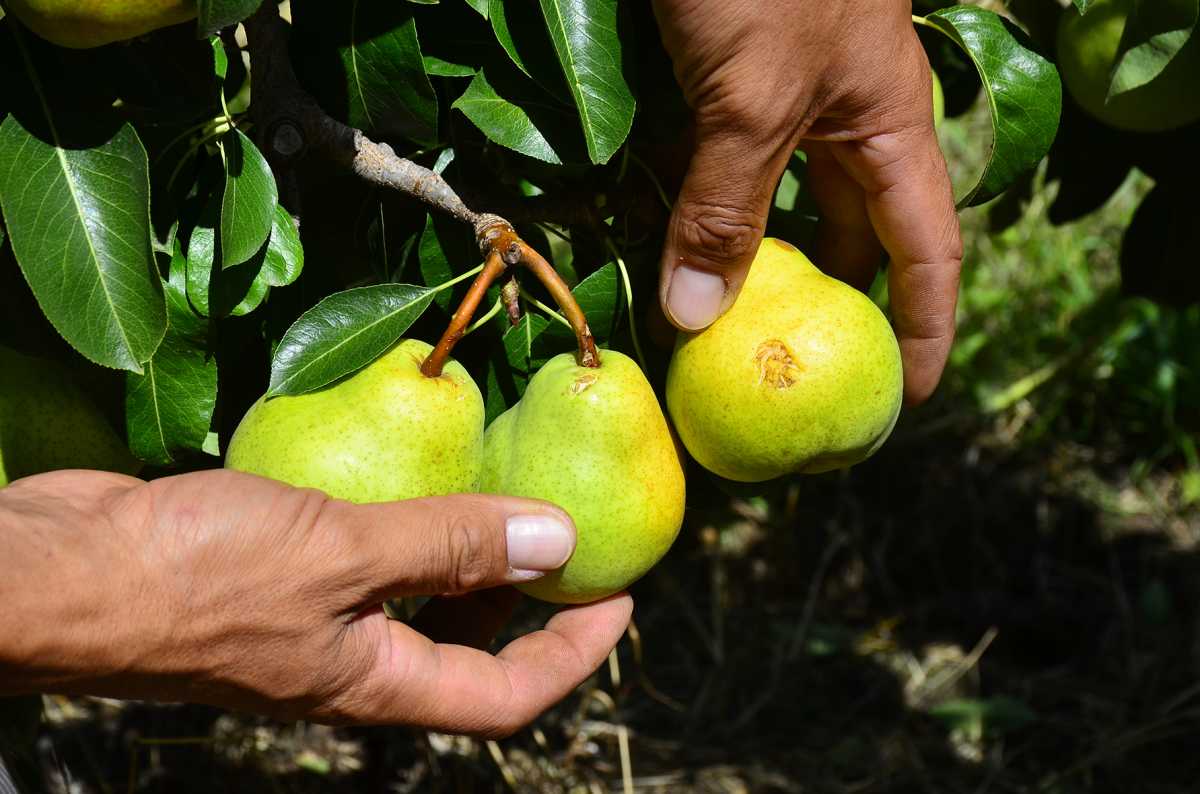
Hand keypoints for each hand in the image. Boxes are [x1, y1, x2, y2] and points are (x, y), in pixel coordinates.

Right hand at [0, 469, 630, 735]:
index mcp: (377, 682)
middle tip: (570, 535)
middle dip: (528, 601)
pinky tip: (408, 470)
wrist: (57, 573)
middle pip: (466, 648)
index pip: (507, 695)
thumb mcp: (341, 554)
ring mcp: (310, 620)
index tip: (621, 597)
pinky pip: (364, 556)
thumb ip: (449, 545)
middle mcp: (351, 661)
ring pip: (416, 599)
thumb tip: (560, 541)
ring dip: (466, 557)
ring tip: (504, 495)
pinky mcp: (274, 573)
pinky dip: (402, 522)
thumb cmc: (192, 577)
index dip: (576, 652)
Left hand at [653, 0, 962, 402]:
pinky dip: (699, 214)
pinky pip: (719, 167)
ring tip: (723, 333)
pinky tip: (670, 253)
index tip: (906, 397)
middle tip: (795, 375)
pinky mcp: (720, 78)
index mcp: (886, 127)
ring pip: (775, 203)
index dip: (925, 326)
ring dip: (750, 263)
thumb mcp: (751, 96)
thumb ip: (727, 206)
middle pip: (850, 234)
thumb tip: (697, 320)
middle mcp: (840, 118)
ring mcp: (779, 98)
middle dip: (828, 305)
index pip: (927, 250)